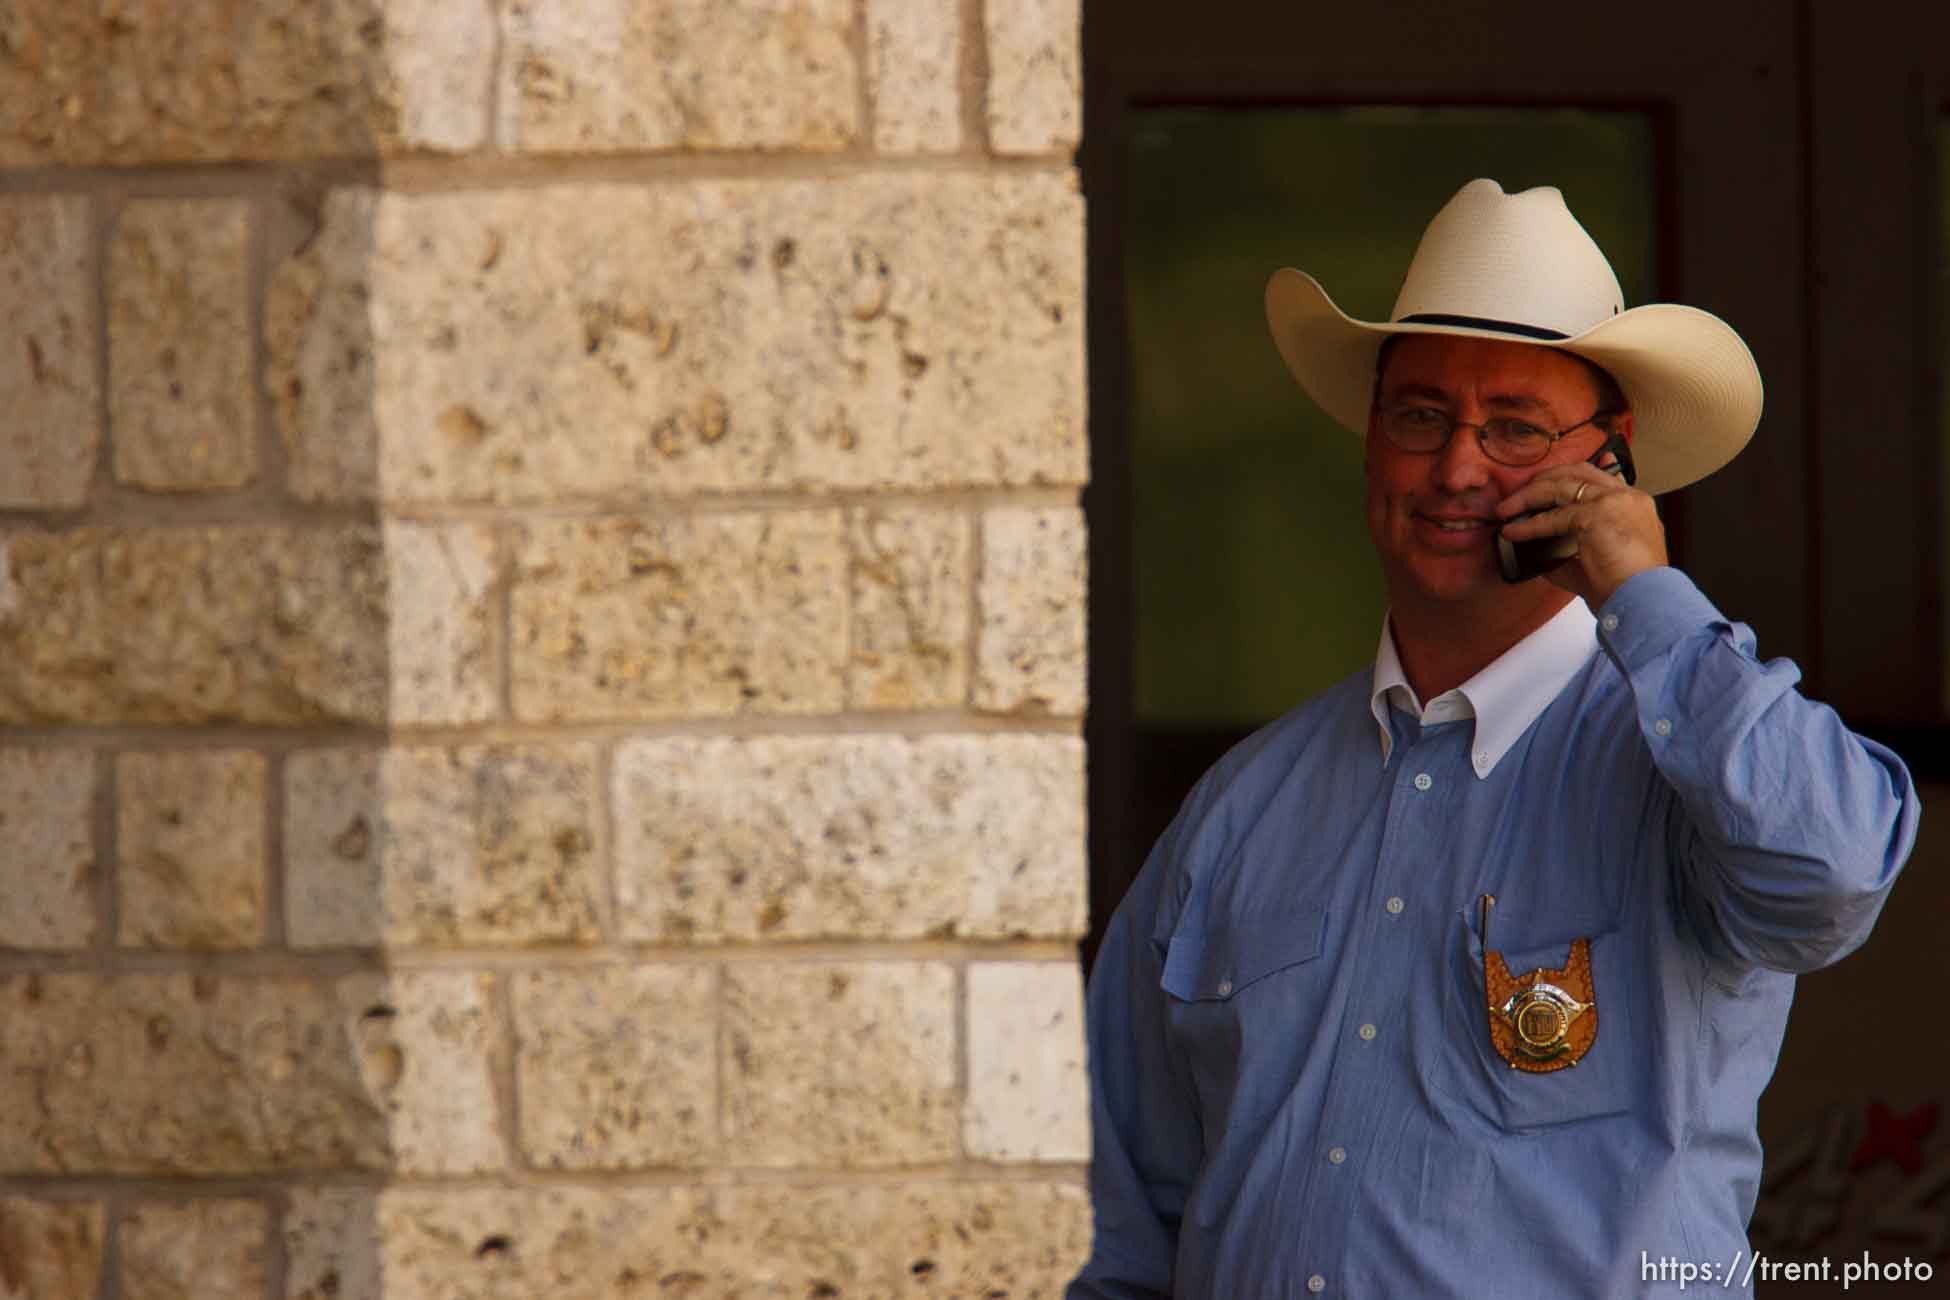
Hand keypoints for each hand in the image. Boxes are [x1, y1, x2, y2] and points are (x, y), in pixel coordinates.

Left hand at [1494, 460, 1666, 605]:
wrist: (1646, 602)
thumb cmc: (1627, 590)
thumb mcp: (1599, 562)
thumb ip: (1571, 554)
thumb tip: (1541, 558)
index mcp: (1635, 505)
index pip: (1598, 477)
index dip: (1567, 478)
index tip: (1544, 483)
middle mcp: (1627, 497)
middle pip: (1578, 471)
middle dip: (1544, 479)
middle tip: (1519, 493)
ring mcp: (1614, 502)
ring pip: (1562, 486)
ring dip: (1528, 496)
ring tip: (1505, 509)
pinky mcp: (1597, 515)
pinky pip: (1554, 516)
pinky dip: (1529, 524)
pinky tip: (1512, 531)